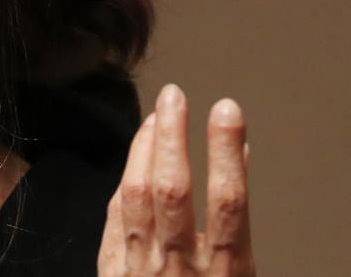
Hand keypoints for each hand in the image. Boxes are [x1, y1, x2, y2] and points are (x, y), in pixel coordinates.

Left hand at [99, 84, 254, 274]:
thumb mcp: (241, 274)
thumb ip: (235, 219)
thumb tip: (238, 154)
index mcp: (224, 274)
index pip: (226, 202)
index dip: (224, 151)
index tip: (226, 109)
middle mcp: (178, 270)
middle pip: (171, 191)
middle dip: (172, 137)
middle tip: (175, 96)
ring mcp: (141, 272)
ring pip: (134, 200)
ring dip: (143, 152)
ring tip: (157, 117)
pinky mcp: (113, 275)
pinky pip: (115, 223)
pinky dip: (125, 186)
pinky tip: (135, 162)